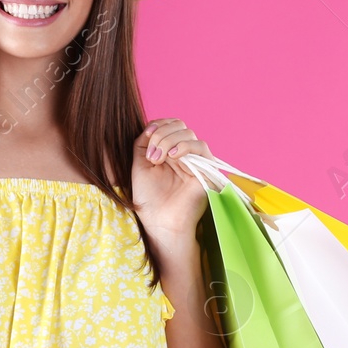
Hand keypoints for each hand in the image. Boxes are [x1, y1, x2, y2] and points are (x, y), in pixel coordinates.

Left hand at [130, 117, 211, 253]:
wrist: (159, 222)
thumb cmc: (149, 198)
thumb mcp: (140, 165)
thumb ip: (143, 143)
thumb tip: (152, 126)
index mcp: (169, 151)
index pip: (169, 124)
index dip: (158, 125)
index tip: (146, 137)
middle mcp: (185, 154)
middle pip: (179, 125)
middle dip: (161, 134)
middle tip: (151, 156)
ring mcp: (196, 161)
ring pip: (188, 134)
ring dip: (169, 140)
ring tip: (158, 159)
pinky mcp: (207, 170)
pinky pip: (201, 147)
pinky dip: (185, 146)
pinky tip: (172, 156)